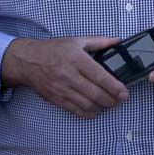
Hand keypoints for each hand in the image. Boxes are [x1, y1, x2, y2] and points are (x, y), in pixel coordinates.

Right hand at [0, 35, 126, 118]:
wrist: (28, 61)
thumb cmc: (54, 50)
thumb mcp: (77, 40)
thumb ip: (99, 41)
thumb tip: (118, 41)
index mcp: (77, 59)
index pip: (100, 76)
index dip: (114, 87)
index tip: (124, 92)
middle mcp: (69, 75)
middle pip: (95, 93)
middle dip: (111, 100)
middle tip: (120, 100)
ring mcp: (62, 89)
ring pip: (86, 104)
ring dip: (101, 107)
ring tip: (109, 104)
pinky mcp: (56, 99)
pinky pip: (75, 110)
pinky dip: (88, 113)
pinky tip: (95, 110)